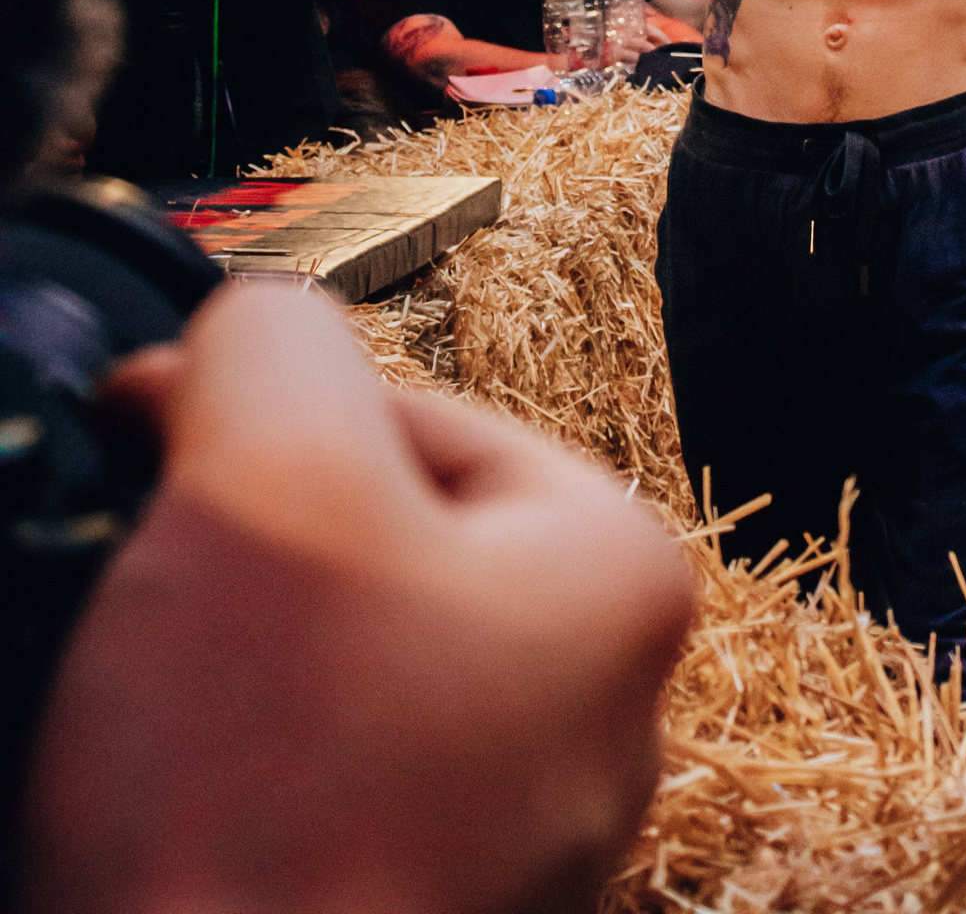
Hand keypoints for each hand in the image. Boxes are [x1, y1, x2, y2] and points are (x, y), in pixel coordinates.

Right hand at [21, 284, 690, 913]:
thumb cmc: (260, 786)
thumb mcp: (269, 470)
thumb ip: (274, 339)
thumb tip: (252, 330)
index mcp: (616, 579)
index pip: (408, 414)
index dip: (248, 414)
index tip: (136, 445)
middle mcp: (606, 715)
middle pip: (379, 542)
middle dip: (245, 542)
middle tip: (139, 585)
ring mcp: (522, 847)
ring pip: (341, 672)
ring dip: (228, 664)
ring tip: (150, 715)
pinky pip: (323, 794)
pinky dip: (237, 779)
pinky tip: (173, 806)